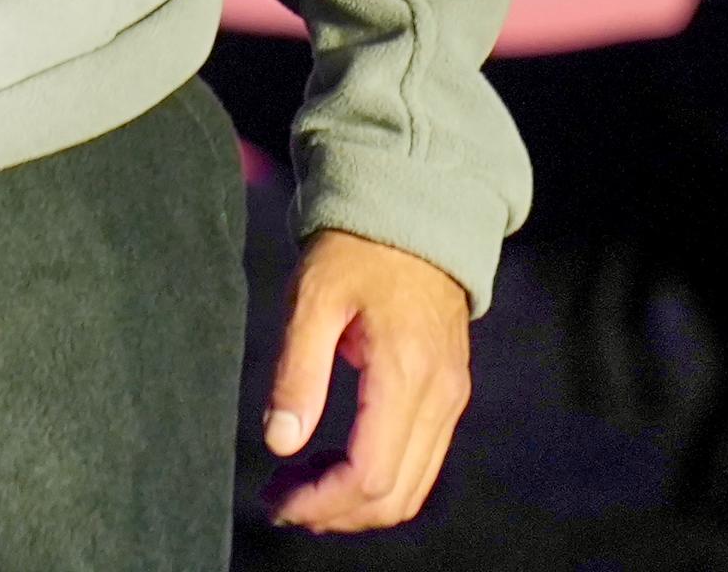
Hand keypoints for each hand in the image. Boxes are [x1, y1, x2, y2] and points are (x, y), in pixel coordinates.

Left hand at [260, 228, 471, 532]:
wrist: (414, 213)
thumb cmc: (357, 251)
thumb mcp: (313, 299)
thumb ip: (297, 372)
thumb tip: (281, 443)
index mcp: (405, 372)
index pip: (369, 474)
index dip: (321, 501)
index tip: (276, 499)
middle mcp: (440, 395)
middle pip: (394, 496)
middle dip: (334, 513)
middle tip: (279, 499)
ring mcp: (451, 397)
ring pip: (411, 489)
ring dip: (355, 505)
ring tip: (300, 485)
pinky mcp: (450, 395)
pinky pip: (420, 463)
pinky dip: (378, 481)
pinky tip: (335, 462)